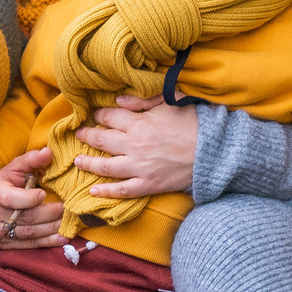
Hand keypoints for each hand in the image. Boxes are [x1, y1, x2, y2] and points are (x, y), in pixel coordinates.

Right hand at [0, 149, 62, 250]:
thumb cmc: (3, 184)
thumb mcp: (13, 168)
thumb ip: (31, 161)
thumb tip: (49, 152)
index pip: (10, 198)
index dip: (28, 198)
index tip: (44, 194)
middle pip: (24, 217)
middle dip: (49, 214)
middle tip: (67, 209)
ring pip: (29, 233)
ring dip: (52, 229)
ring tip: (69, 223)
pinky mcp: (6, 244)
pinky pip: (29, 245)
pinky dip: (47, 242)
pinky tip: (62, 238)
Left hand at [69, 96, 197, 200]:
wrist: (214, 150)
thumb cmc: (194, 122)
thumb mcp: (170, 101)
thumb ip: (143, 100)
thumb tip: (119, 99)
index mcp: (139, 123)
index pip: (110, 116)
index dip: (100, 114)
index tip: (95, 114)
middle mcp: (134, 145)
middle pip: (102, 139)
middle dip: (87, 136)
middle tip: (79, 134)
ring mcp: (140, 167)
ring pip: (105, 166)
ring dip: (88, 163)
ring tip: (77, 161)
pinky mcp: (148, 184)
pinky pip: (122, 190)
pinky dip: (106, 192)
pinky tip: (93, 191)